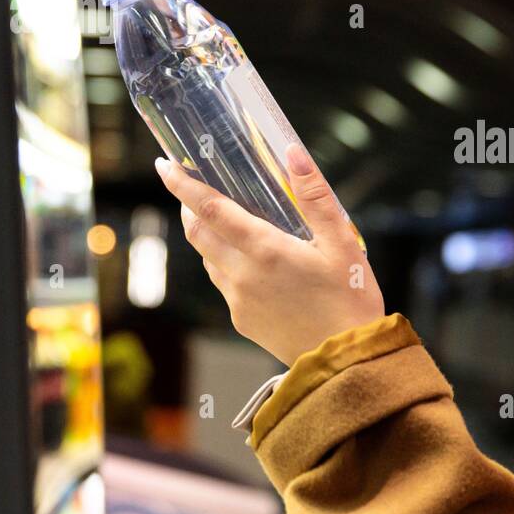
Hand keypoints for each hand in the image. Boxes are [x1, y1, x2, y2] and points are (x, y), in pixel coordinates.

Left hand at [155, 144, 384, 366]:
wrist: (346, 360)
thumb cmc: (350, 298)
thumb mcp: (342, 242)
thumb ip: (315, 196)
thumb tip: (293, 153)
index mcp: (265, 250)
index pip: (210, 209)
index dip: (182, 185)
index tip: (163, 165)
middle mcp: (242, 274)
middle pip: (198, 232)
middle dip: (187, 206)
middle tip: (189, 186)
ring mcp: (238, 300)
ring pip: (209, 258)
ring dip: (207, 235)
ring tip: (226, 222)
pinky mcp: (242, 320)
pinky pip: (224, 284)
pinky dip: (226, 263)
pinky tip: (251, 262)